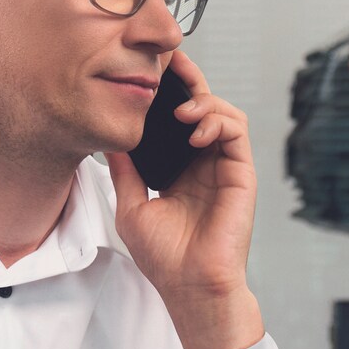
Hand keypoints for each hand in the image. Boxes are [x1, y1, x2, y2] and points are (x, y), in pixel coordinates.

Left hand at [104, 49, 264, 348]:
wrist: (189, 286)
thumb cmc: (164, 258)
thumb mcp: (130, 205)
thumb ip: (124, 170)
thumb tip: (107, 138)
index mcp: (181, 169)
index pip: (177, 120)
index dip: (167, 93)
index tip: (149, 72)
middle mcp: (205, 164)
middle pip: (203, 107)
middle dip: (188, 81)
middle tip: (169, 62)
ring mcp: (224, 168)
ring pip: (224, 113)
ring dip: (204, 102)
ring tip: (182, 111)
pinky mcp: (241, 175)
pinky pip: (237, 132)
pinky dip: (218, 120)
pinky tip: (196, 128)